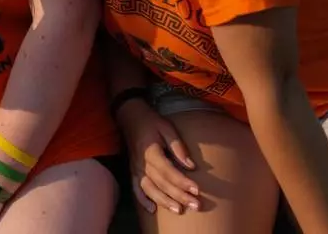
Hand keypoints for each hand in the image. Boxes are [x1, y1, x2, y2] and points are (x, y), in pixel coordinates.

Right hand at [117, 100, 199, 215]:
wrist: (130, 117)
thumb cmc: (151, 122)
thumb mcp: (167, 128)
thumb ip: (178, 147)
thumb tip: (191, 166)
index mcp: (151, 152)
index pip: (168, 171)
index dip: (182, 182)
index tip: (197, 190)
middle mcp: (142, 163)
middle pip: (162, 183)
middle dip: (179, 196)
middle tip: (195, 206)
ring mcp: (135, 169)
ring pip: (149, 189)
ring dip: (164, 202)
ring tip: (179, 211)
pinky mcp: (132, 171)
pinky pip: (136, 189)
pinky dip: (142, 200)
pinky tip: (152, 210)